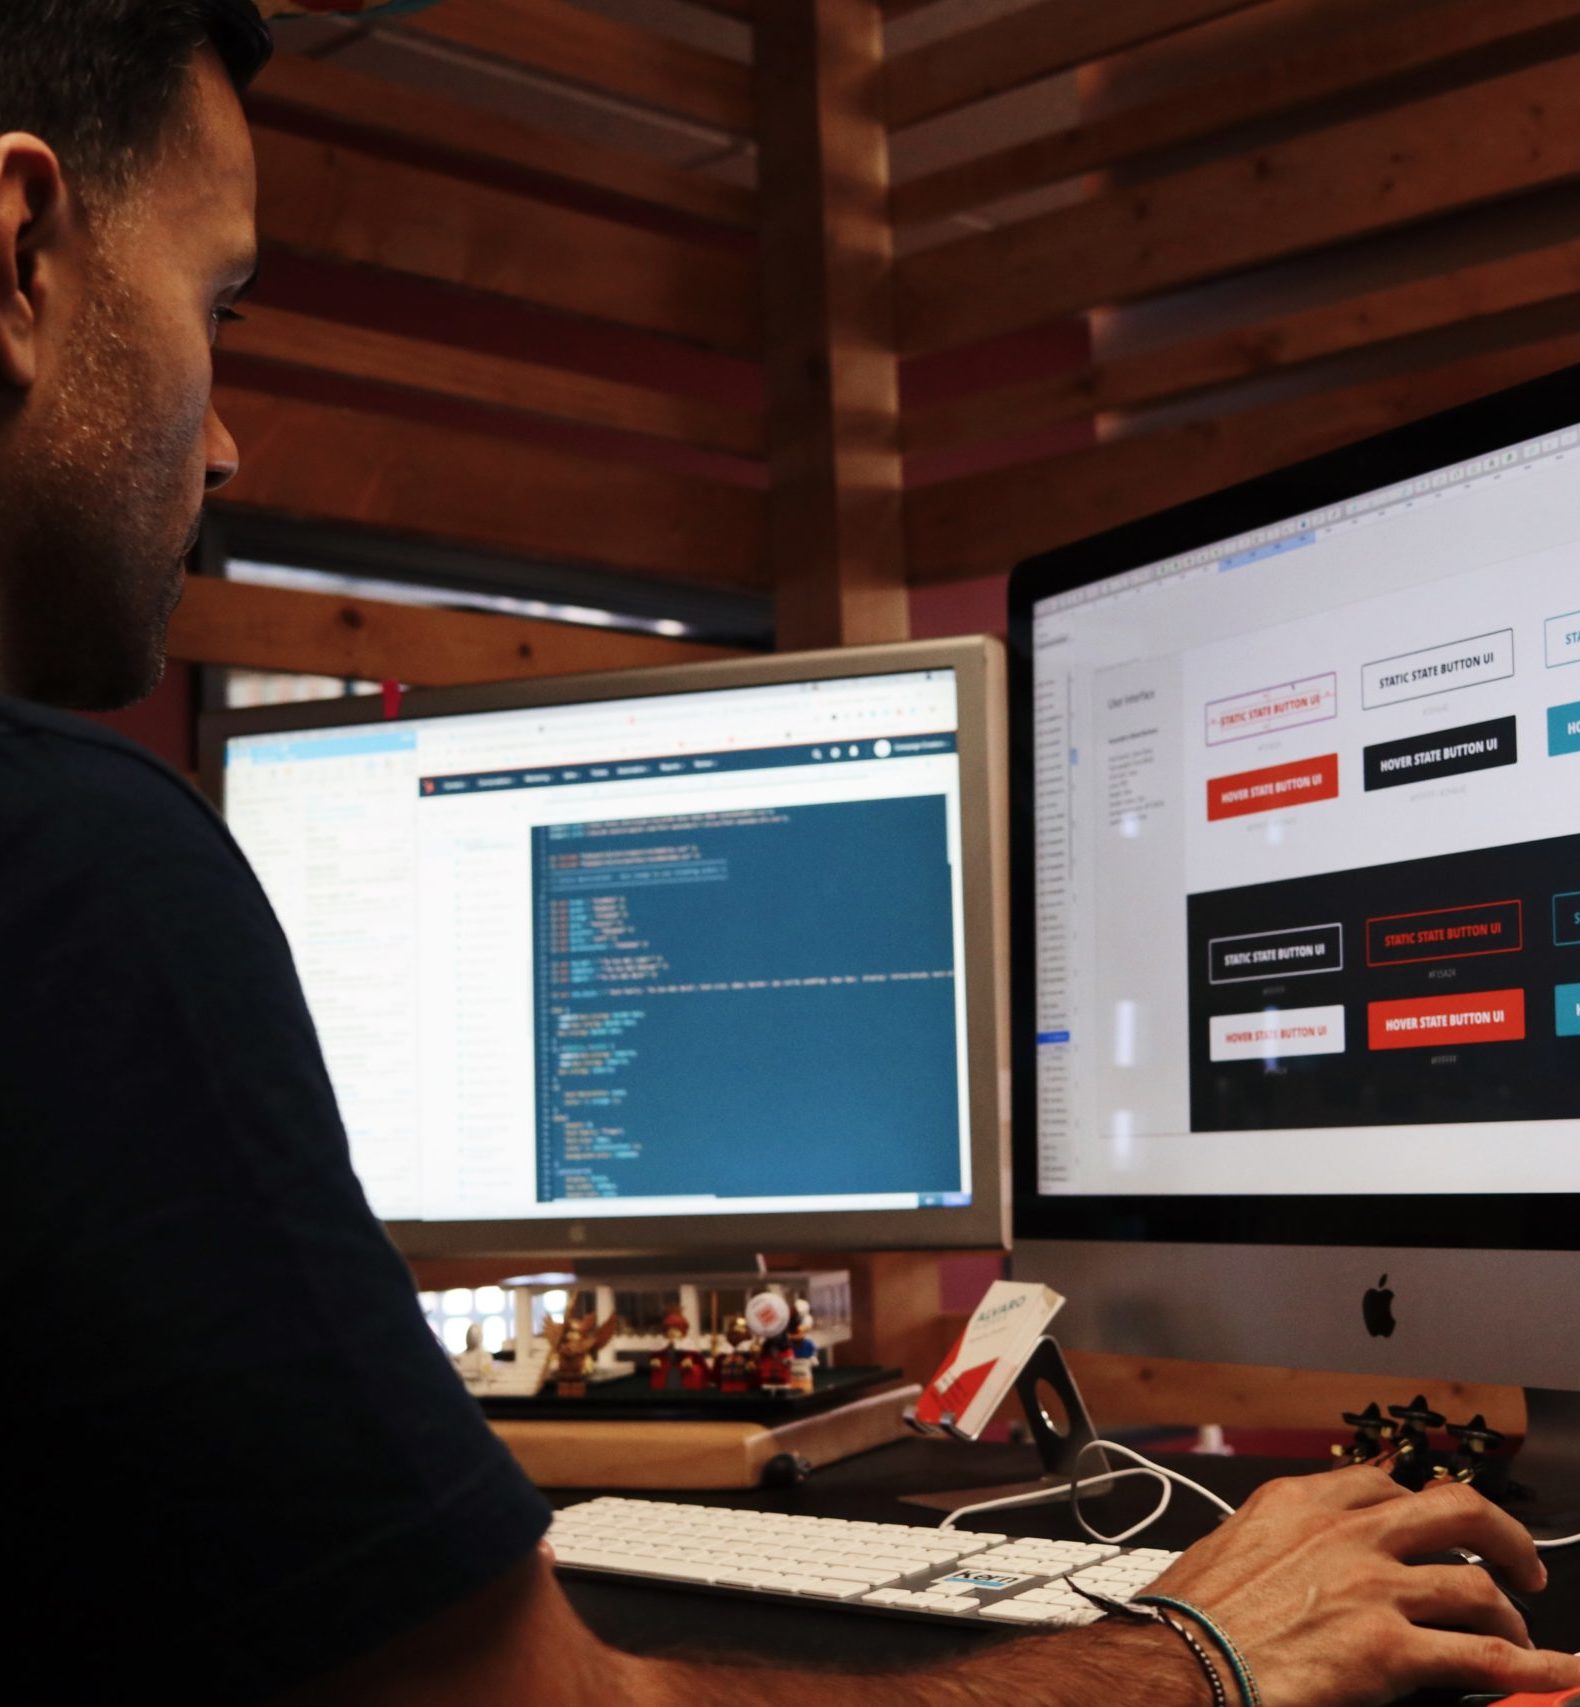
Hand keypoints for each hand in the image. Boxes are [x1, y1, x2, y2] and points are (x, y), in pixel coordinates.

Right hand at [1146, 1466, 1579, 1706]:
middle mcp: (1347, 1532)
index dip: (1421, 1507)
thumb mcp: (1229, 1547)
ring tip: (1517, 1633)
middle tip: (1517, 1560)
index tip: (1434, 1527)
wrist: (1178, 1662)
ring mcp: (1374, 1587)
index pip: (1383, 1485)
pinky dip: (1535, 1666)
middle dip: (1499, 1533)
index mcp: (1300, 1502)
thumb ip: (1276, 1541)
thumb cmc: (1189, 1617)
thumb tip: (1291, 1560)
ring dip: (1509, 1613)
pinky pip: (1484, 1655)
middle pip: (1454, 1510)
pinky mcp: (1392, 1649)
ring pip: (1476, 1584)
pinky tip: (1562, 1672)